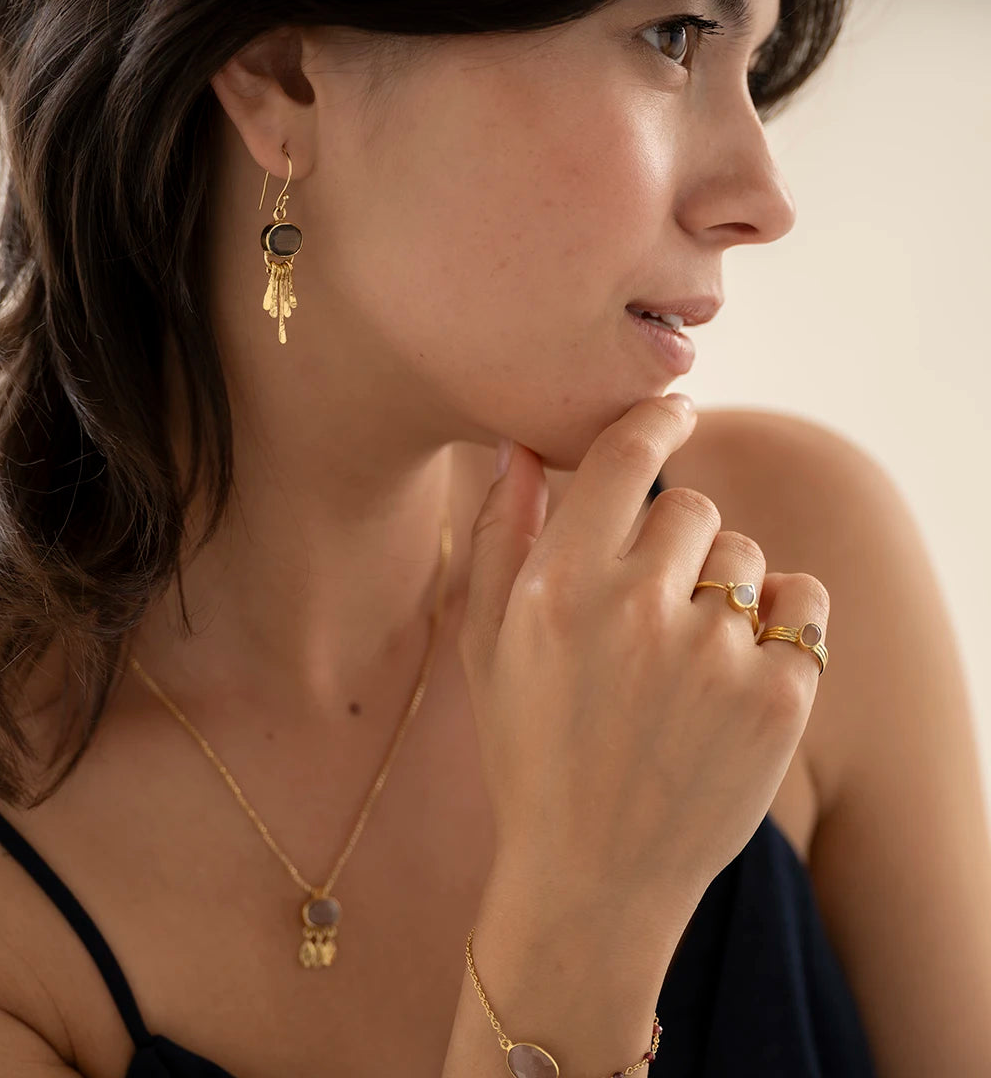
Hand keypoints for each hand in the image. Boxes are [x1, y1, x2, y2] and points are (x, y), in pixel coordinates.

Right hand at [459, 395, 829, 914]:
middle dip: (677, 542)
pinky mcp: (779, 696)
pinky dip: (780, 621)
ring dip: (724, 588)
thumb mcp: (487, 646)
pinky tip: (738, 671)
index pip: (624, 455)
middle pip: (693, 507)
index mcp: (558, 587)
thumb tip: (521, 447)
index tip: (674, 414)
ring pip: (746, 556)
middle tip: (654, 607)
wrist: (592, 877)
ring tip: (687, 660)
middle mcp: (636, 609)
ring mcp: (714, 653)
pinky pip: (803, 600)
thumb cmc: (529, 752)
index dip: (655, 421)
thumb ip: (500, 535)